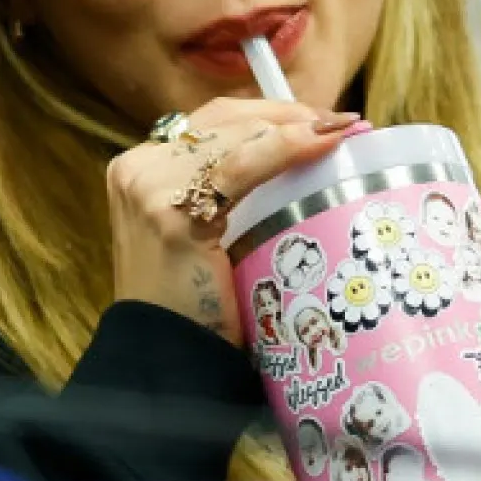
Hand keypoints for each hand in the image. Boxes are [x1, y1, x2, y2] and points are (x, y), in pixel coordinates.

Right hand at [106, 98, 359, 343]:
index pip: (213, 123)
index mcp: (141, 170)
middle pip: (225, 119)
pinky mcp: (170, 212)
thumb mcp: (207, 237)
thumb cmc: (200, 308)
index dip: (268, 115)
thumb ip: (231, 196)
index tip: (320, 121)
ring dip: (296, 127)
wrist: (169, 365)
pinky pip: (242, 165)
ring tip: (344, 132)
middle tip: (343, 125)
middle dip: (287, 115)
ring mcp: (149, 187)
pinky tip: (325, 142)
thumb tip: (299, 166)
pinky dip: (288, 147)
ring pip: (237, 135)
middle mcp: (137, 169)